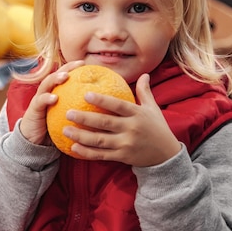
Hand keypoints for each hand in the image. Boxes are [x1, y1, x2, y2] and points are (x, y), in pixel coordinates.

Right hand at [19, 60, 84, 144]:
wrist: (34, 142)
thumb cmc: (55, 130)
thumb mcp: (69, 119)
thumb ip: (80, 113)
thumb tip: (101, 112)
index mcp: (55, 93)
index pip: (64, 76)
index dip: (73, 68)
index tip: (85, 64)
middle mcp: (47, 93)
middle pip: (56, 75)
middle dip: (66, 68)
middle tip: (78, 65)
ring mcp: (39, 99)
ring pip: (46, 84)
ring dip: (55, 79)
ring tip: (65, 77)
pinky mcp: (33, 109)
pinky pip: (40, 101)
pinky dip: (47, 98)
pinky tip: (55, 98)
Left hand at [64, 73, 180, 166]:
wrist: (166, 156)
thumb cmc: (157, 128)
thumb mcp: (153, 109)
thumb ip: (145, 92)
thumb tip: (144, 74)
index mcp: (137, 115)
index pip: (118, 106)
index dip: (102, 101)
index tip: (86, 94)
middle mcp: (131, 129)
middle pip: (104, 123)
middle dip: (85, 118)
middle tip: (68, 113)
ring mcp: (126, 144)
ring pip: (100, 141)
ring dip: (81, 136)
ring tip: (65, 130)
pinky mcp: (122, 157)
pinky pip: (101, 155)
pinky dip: (87, 152)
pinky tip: (73, 148)